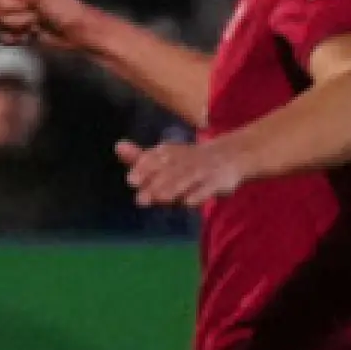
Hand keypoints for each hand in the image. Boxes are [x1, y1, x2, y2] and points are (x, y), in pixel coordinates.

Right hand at [0, 0, 93, 51]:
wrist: (75, 33)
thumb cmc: (62, 7)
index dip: (7, 2)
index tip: (29, 1)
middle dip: (15, 17)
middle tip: (37, 15)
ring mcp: (13, 9)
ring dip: (16, 28)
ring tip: (36, 25)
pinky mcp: (15, 26)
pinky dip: (15, 38)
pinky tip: (31, 35)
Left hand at [118, 134, 251, 207]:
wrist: (232, 155)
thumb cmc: (190, 160)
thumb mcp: (165, 157)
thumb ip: (140, 157)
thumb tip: (117, 146)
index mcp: (172, 153)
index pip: (156, 158)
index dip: (144, 168)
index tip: (131, 180)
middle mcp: (186, 160)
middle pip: (169, 171)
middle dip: (156, 184)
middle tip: (141, 198)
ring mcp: (203, 170)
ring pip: (187, 179)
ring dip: (174, 189)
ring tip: (161, 199)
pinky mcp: (219, 182)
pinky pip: (209, 189)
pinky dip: (199, 195)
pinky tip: (188, 203)